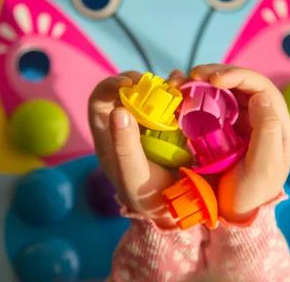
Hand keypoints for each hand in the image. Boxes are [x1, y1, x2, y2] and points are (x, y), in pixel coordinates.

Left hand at [88, 70, 185, 227]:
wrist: (173, 207)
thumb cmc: (146, 194)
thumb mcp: (132, 174)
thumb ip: (124, 145)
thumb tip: (119, 110)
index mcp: (108, 133)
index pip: (99, 99)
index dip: (110, 85)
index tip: (130, 83)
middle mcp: (126, 122)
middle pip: (127, 89)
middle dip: (142, 82)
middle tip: (160, 84)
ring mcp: (148, 121)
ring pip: (151, 92)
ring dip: (164, 86)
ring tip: (178, 88)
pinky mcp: (169, 123)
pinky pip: (172, 101)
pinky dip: (180, 94)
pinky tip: (190, 94)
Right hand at [190, 64, 289, 222]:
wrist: (233, 214)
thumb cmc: (250, 195)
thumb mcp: (264, 168)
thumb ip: (267, 132)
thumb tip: (261, 95)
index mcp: (276, 124)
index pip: (260, 88)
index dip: (238, 76)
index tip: (213, 81)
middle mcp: (260, 117)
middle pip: (242, 83)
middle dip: (218, 74)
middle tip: (193, 76)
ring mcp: (241, 121)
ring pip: (225, 90)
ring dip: (205, 81)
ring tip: (183, 83)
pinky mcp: (223, 127)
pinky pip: (212, 103)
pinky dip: (197, 95)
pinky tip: (183, 95)